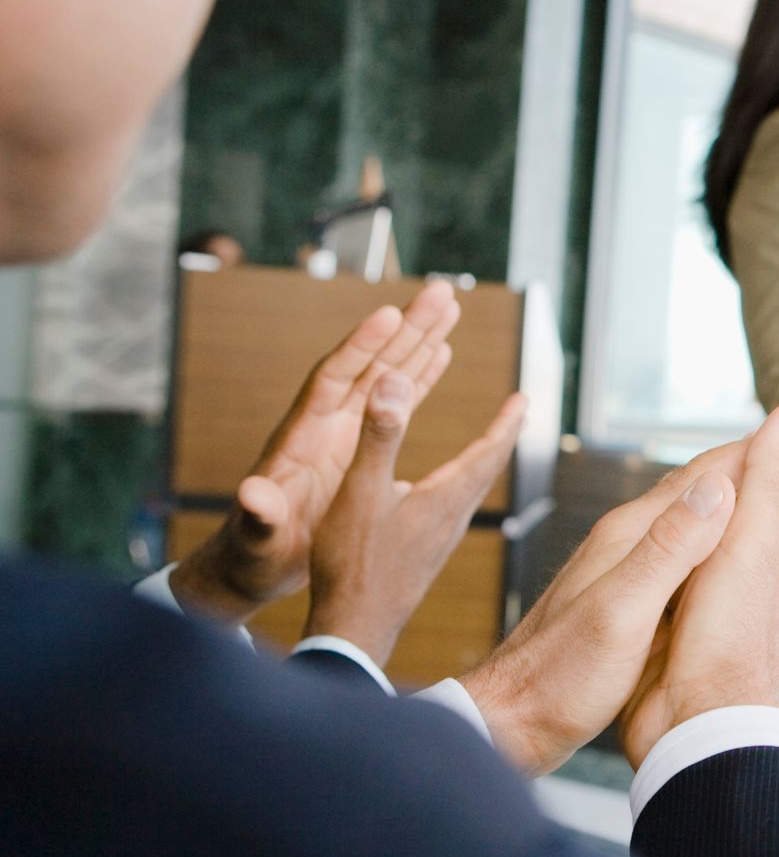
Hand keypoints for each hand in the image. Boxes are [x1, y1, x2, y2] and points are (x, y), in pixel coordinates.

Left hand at [170, 281, 460, 622]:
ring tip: (449, 308)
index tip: (390, 314)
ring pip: (386, 375)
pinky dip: (419, 376)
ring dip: (418, 341)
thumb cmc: (253, 552)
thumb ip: (257, 515)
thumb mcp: (257, 537)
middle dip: (404, 328)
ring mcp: (341, 432)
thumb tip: (252, 494)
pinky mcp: (357, 444)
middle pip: (368, 364)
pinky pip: (394, 400)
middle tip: (439, 293)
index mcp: (302, 438)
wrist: (254, 563)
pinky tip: (441, 354)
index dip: (360, 349)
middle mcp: (324, 424)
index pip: (333, 381)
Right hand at [302, 370, 526, 667]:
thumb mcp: (360, 490)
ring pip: (470, 491)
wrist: (354, 629)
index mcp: (445, 500)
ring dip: (482, 461)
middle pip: (487, 469)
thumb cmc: (354, 563)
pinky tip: (441, 494)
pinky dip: (457, 485)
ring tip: (488, 445)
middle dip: (502, 436)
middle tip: (517, 412)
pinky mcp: (423, 555)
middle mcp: (451, 519)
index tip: (525, 398)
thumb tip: (393, 380)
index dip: (507, 422)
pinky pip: (450, 509)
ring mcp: (439, 540)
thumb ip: (379, 435)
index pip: (489, 452)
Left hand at [458, 406, 778, 775]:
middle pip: (697, 487)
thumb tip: (716, 488)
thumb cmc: (560, 679)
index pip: (703, 476)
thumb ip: (667, 551)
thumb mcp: (622, 614)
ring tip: (773, 484)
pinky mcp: (619, 596)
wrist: (507, 720)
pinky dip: (713, 534)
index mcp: (629, 537)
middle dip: (751, 462)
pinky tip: (723, 548)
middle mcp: (624, 541)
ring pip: (689, 516)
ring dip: (734, 493)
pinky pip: (678, 548)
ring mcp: (620, 567)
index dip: (756, 451)